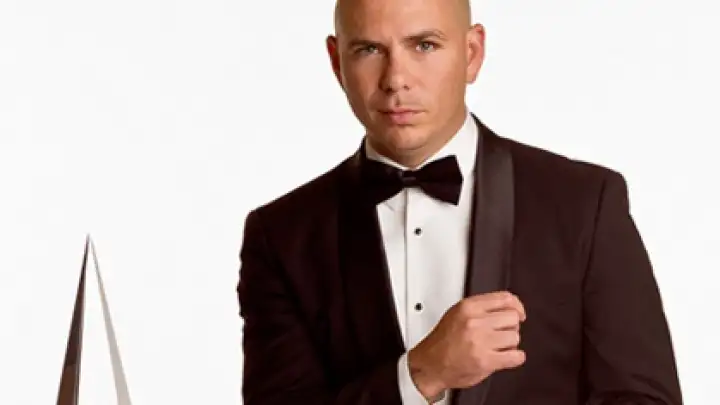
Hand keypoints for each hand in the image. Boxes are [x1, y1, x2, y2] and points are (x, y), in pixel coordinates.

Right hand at [407, 291, 526, 399]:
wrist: (430, 365)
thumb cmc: (443, 342)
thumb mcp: (457, 314)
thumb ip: (481, 308)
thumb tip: (508, 306)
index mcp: (468, 307)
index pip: (505, 299)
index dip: (517, 306)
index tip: (519, 313)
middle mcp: (474, 322)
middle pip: (513, 318)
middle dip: (510, 327)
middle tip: (501, 334)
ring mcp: (480, 342)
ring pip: (515, 337)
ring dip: (510, 344)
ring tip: (497, 347)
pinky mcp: (486, 361)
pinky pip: (516, 356)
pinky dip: (515, 358)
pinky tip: (505, 357)